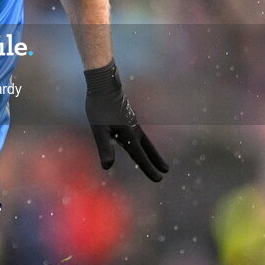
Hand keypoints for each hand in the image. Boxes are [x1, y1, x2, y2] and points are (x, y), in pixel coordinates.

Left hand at [84, 59, 168, 181]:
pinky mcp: (129, 117)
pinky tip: (138, 142)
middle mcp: (134, 130)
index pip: (140, 156)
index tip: (158, 179)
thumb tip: (107, 167)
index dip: (148, 169)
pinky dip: (144, 143)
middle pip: (148, 149)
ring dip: (152, 152)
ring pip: (145, 141)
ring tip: (157, 160)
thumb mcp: (99, 130)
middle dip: (156, 160)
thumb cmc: (99, 107)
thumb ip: (104, 148)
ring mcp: (133, 122)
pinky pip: (140, 134)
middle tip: (165, 171)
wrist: (104, 84)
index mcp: (128, 135)